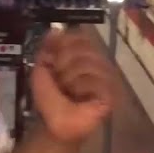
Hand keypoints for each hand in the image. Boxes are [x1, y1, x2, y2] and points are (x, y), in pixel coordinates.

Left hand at [29, 27, 117, 144]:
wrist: (54, 124)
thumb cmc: (49, 99)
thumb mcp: (42, 69)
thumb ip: (48, 48)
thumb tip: (55, 29)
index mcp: (84, 56)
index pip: (80, 37)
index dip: (64, 47)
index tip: (54, 63)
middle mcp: (99, 63)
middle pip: (84, 49)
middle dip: (65, 66)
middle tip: (61, 82)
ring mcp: (108, 79)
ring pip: (90, 64)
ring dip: (72, 79)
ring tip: (70, 92)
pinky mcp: (111, 94)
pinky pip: (96, 81)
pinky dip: (82, 88)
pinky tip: (80, 98)